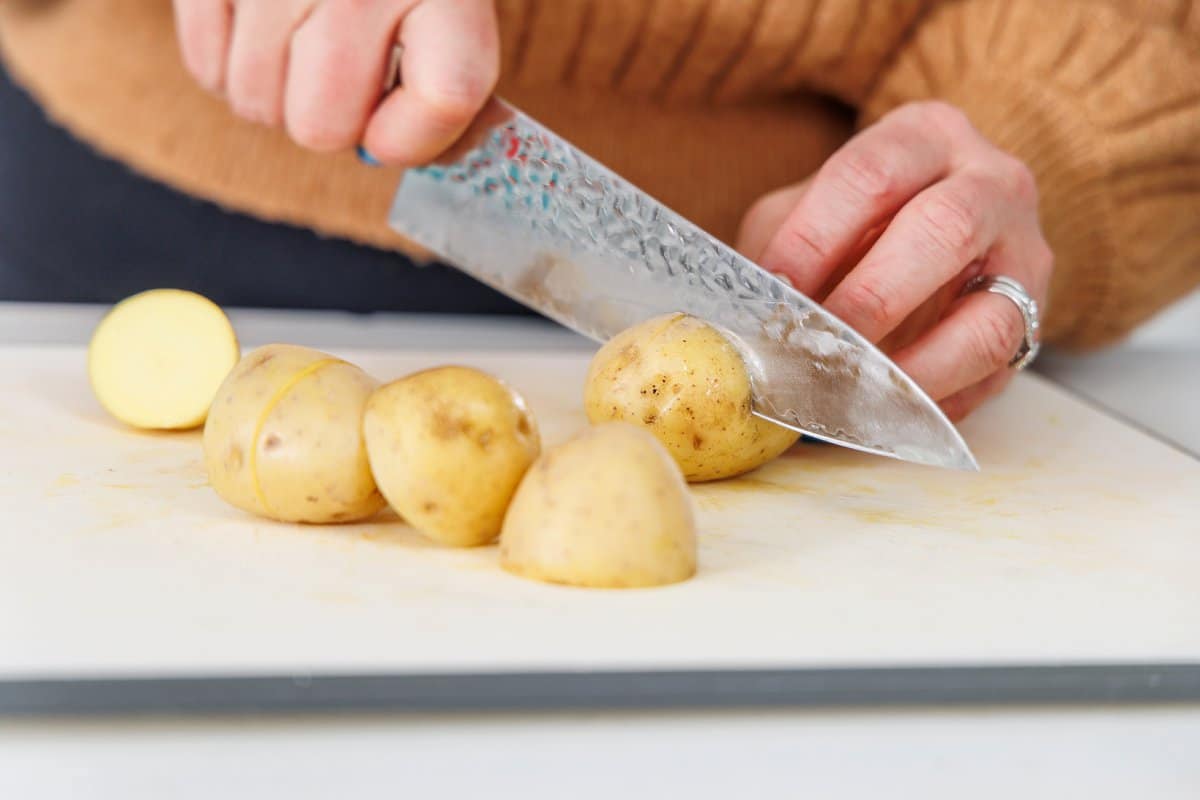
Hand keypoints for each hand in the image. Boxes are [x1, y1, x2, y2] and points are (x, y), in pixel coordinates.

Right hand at [172, 0, 498, 163]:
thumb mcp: (445, 0)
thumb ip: (446, 75)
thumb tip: (394, 149)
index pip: (445, 96)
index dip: (414, 139)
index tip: (396, 130)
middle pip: (323, 126)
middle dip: (334, 121)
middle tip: (346, 77)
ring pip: (258, 105)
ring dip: (280, 93)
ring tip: (303, 38)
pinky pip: (208, 70)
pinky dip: (232, 65)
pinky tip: (263, 23)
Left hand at [737, 101, 1052, 421]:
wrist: (945, 229)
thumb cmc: (860, 220)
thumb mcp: (810, 208)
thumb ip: (781, 244)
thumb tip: (745, 315)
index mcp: (924, 136)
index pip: (870, 174)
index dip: (815, 238)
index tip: (773, 291)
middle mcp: (991, 181)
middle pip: (943, 230)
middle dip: (870, 300)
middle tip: (816, 346)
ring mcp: (1026, 253)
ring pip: (989, 318)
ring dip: (914, 368)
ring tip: (855, 393)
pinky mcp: (1035, 322)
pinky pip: (997, 372)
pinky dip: (938, 400)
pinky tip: (888, 413)